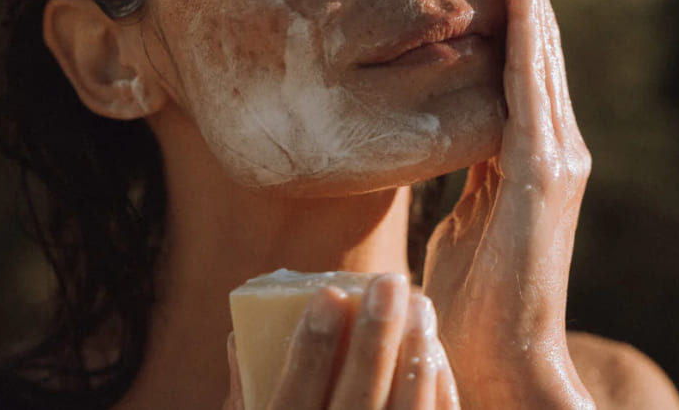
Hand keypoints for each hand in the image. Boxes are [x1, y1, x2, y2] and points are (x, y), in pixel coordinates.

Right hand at [224, 274, 460, 409]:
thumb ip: (244, 399)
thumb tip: (241, 336)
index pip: (291, 402)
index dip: (311, 349)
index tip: (330, 294)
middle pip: (355, 407)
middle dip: (375, 339)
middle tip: (390, 281)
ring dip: (414, 360)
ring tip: (420, 308)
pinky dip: (437, 399)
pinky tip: (433, 356)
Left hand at [422, 0, 593, 407]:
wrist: (503, 357)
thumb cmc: (475, 299)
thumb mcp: (467, 217)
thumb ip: (474, 171)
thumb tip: (459, 133)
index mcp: (528, 152)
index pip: (521, 56)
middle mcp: (553, 144)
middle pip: (539, 36)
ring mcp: (556, 158)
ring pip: (541, 48)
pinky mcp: (544, 177)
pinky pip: (532, 90)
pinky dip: (529, 35)